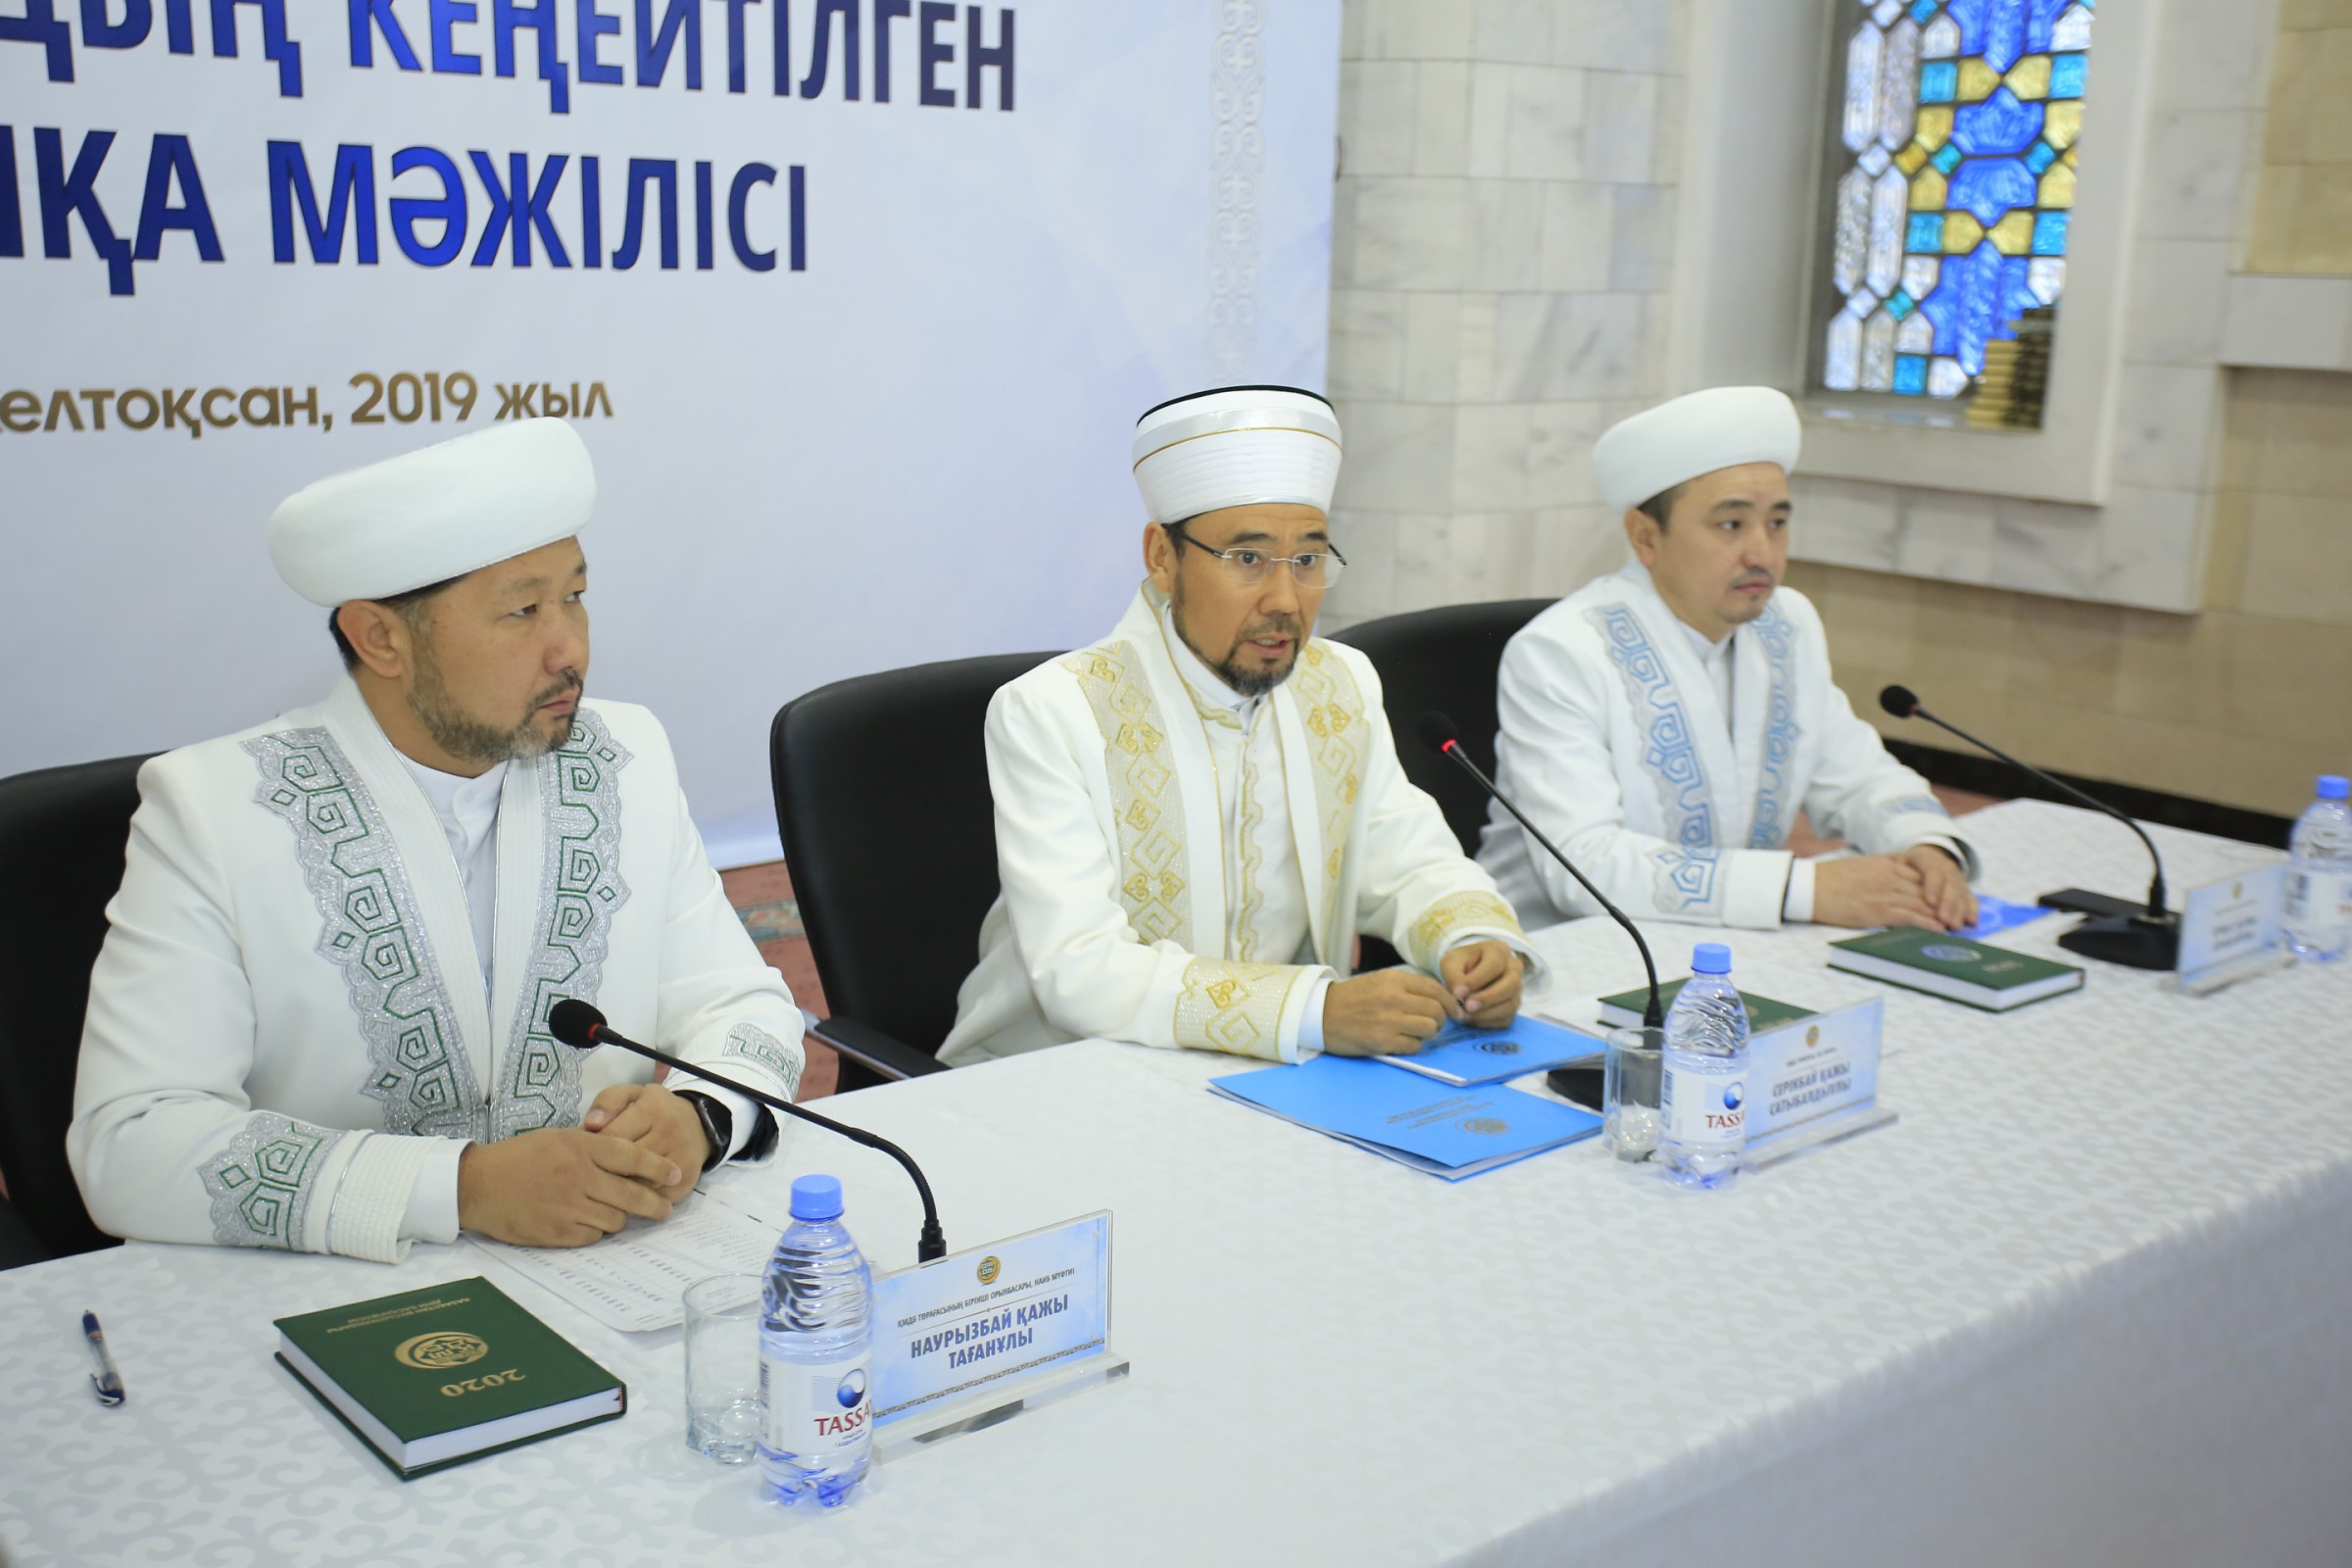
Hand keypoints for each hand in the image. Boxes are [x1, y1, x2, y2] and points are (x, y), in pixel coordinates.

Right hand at [456, 1128, 682, 1247]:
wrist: (477, 1184)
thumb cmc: (518, 1157)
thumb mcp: (557, 1138)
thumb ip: (591, 1146)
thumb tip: (627, 1156)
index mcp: (580, 1148)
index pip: (632, 1157)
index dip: (658, 1167)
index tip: (676, 1174)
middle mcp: (579, 1177)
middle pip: (631, 1194)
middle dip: (654, 1204)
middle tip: (664, 1209)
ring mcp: (568, 1207)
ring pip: (615, 1220)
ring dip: (619, 1218)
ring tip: (614, 1213)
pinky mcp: (556, 1233)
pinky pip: (592, 1237)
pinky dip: (596, 1231)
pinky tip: (588, 1223)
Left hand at [582, 1082, 707, 1202]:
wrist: (697, 1125)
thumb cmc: (654, 1110)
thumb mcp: (630, 1095)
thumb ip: (607, 1103)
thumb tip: (591, 1125)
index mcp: (653, 1109)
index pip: (613, 1136)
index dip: (593, 1149)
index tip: (585, 1155)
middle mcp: (671, 1133)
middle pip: (625, 1164)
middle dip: (603, 1172)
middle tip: (590, 1176)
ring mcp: (682, 1158)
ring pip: (639, 1185)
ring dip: (618, 1191)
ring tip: (605, 1188)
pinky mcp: (688, 1180)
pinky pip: (654, 1198)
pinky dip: (638, 1201)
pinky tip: (627, 1197)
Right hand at [1320, 968, 1461, 1055]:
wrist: (1321, 1014)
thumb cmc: (1352, 998)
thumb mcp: (1380, 981)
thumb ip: (1408, 988)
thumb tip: (1441, 1000)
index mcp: (1394, 979)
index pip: (1436, 990)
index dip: (1450, 1002)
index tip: (1455, 1011)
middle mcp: (1394, 998)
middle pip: (1437, 1010)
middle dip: (1442, 1019)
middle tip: (1435, 1024)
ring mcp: (1389, 1020)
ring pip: (1429, 1029)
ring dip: (1428, 1033)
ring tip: (1416, 1032)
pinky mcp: (1382, 1041)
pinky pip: (1414, 1046)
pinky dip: (1413, 1045)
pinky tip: (1402, 1041)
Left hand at [1437, 940, 1522, 1026]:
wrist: (1466, 974)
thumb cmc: (1460, 964)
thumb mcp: (1451, 963)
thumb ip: (1452, 975)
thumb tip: (1458, 995)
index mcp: (1500, 951)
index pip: (1495, 964)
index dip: (1477, 980)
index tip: (1458, 992)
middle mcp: (1514, 969)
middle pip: (1511, 984)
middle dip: (1487, 998)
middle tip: (1466, 1007)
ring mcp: (1517, 989)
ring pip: (1511, 1004)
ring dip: (1487, 1013)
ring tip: (1466, 1015)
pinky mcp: (1513, 1007)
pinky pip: (1506, 1019)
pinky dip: (1488, 1022)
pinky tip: (1472, 1019)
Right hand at [1810, 854, 1944, 930]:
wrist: (1810, 887)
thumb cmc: (1832, 879)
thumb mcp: (1864, 865)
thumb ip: (1886, 867)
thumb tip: (1903, 875)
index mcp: (1889, 863)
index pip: (1925, 874)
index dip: (1943, 888)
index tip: (1955, 898)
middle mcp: (1893, 876)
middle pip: (1930, 889)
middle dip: (1949, 903)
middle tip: (1964, 915)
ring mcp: (1887, 892)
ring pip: (1925, 903)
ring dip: (1943, 915)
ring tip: (1957, 926)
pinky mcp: (1879, 910)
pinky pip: (1911, 916)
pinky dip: (1928, 923)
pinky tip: (1939, 930)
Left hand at [1901, 844, 1977, 929]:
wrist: (1925, 858)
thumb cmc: (1904, 868)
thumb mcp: (1898, 866)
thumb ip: (1898, 877)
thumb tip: (1894, 895)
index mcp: (1927, 858)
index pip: (1932, 871)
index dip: (1933, 886)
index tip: (1930, 901)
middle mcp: (1946, 867)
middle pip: (1950, 884)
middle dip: (1948, 903)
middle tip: (1944, 919)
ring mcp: (1957, 877)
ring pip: (1961, 893)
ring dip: (1959, 910)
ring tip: (1955, 925)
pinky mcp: (1965, 888)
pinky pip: (1971, 898)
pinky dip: (1972, 910)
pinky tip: (1971, 922)